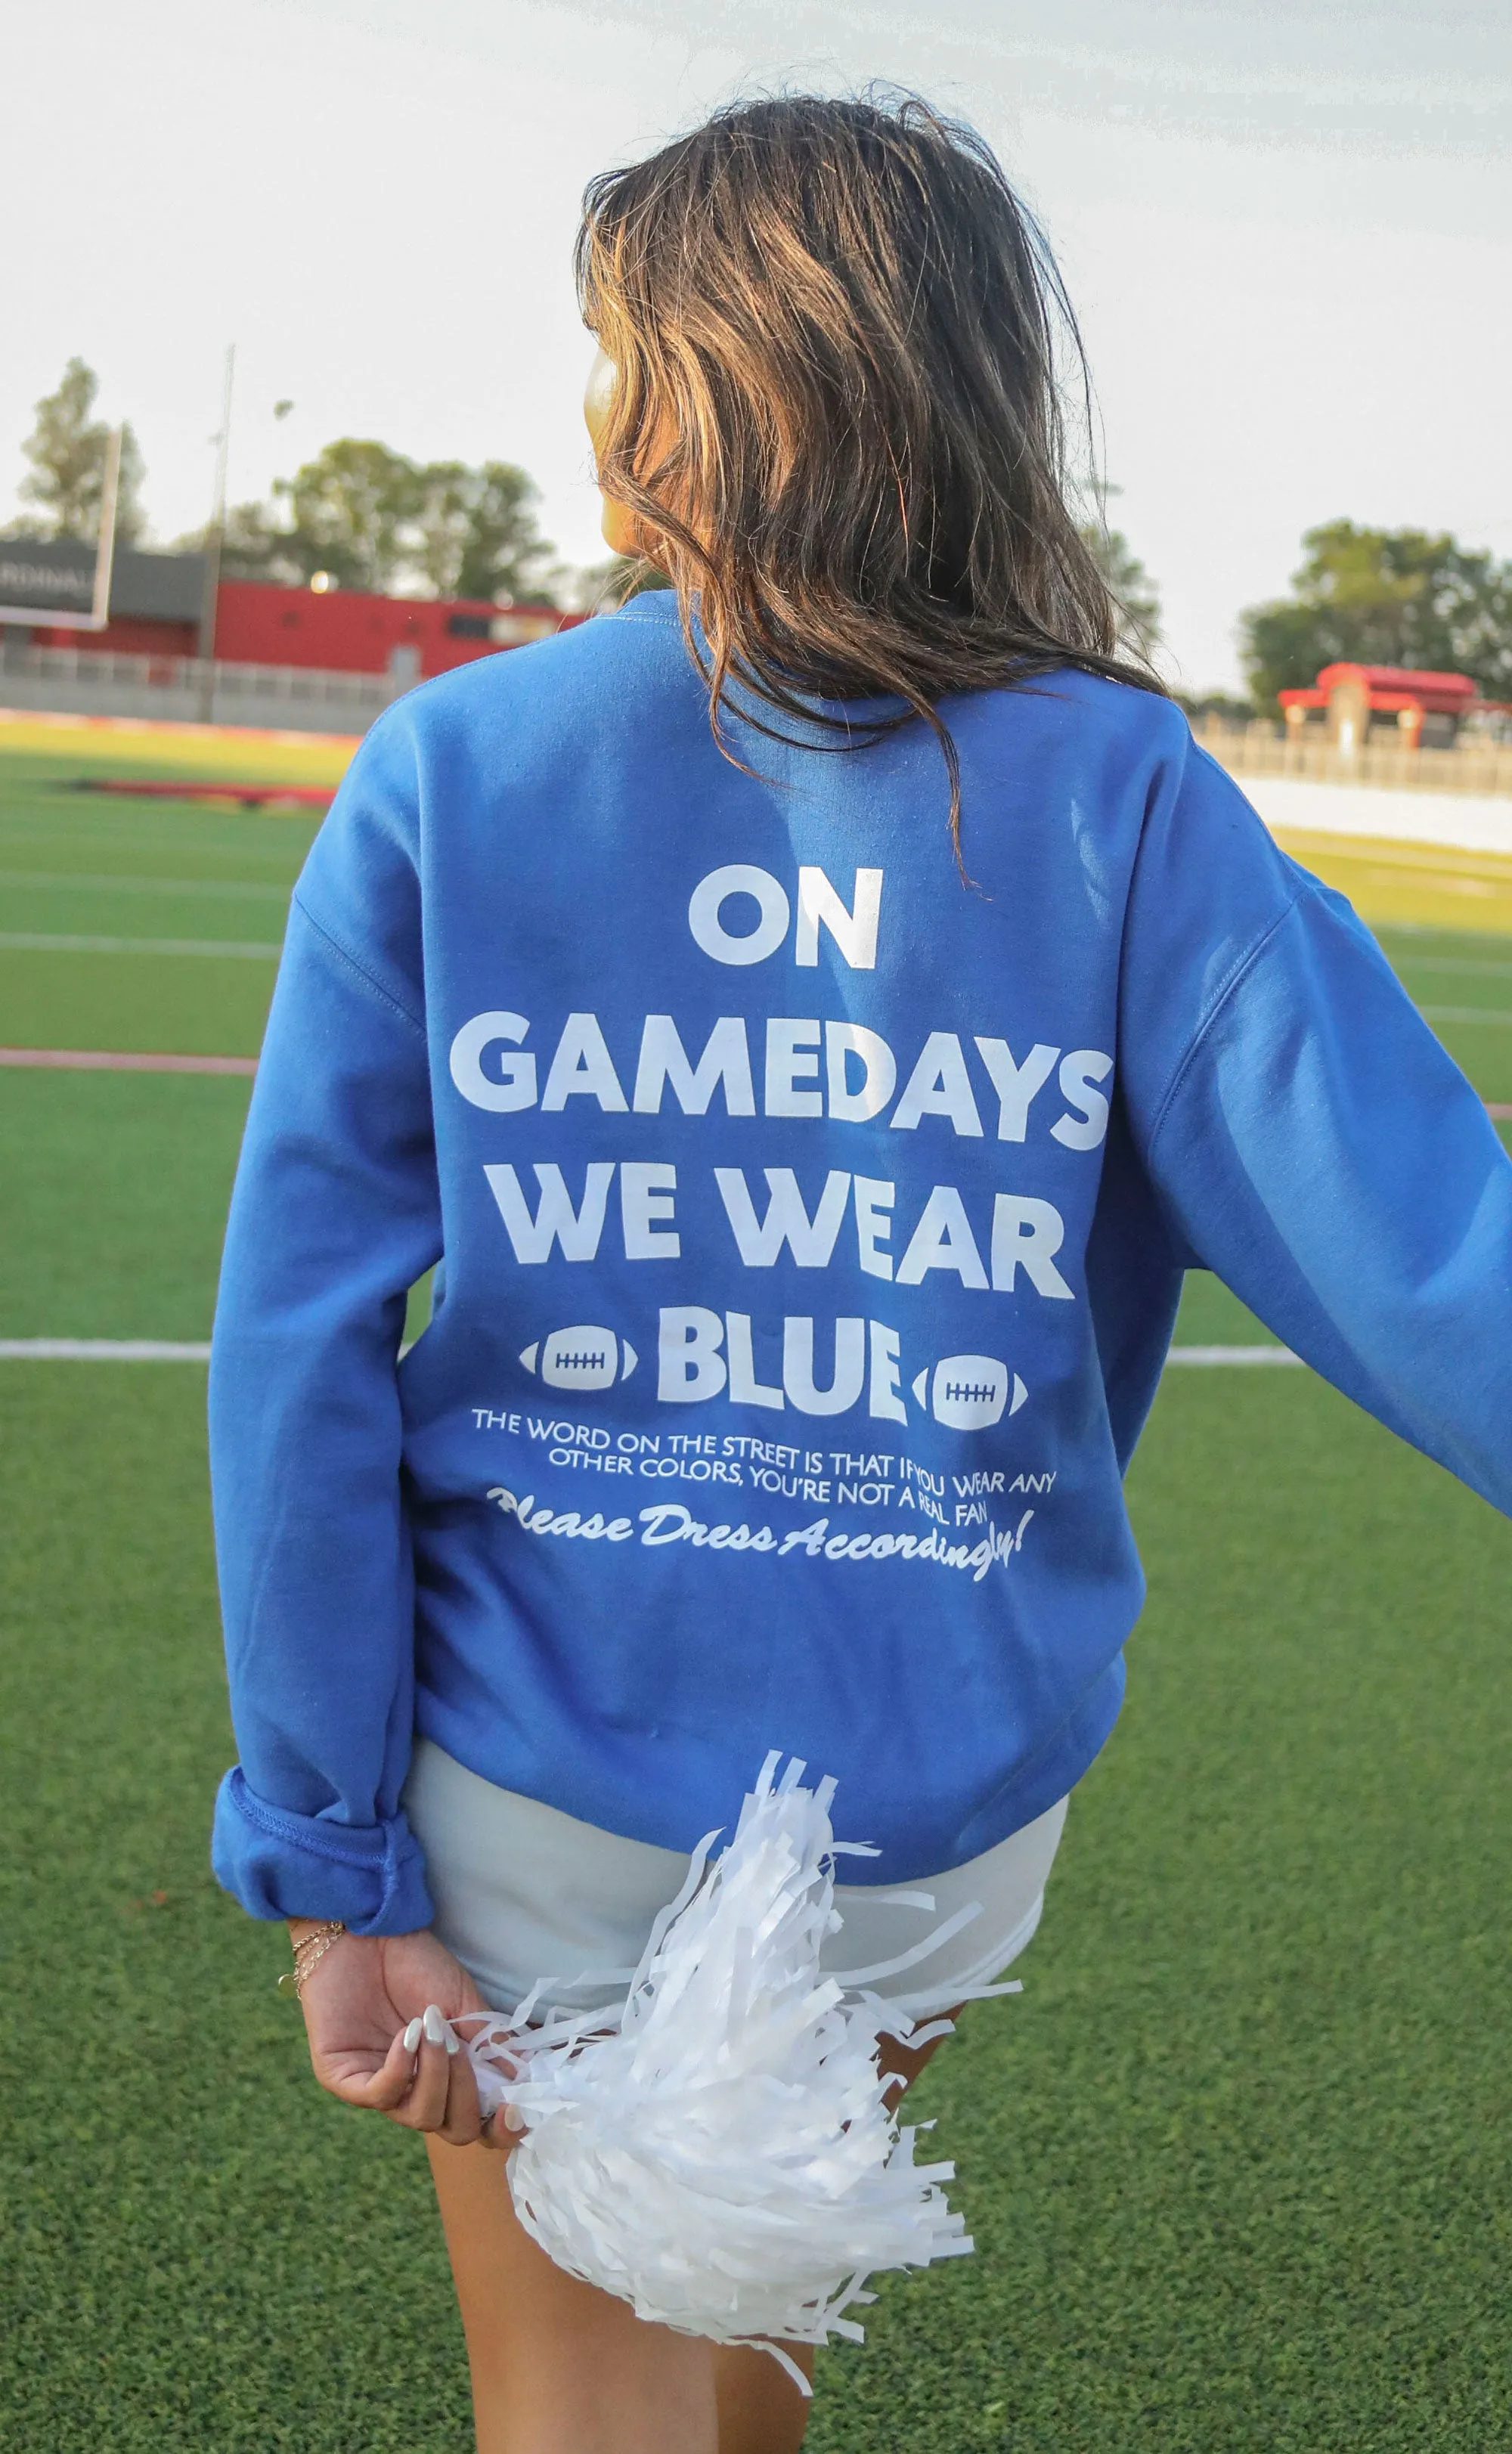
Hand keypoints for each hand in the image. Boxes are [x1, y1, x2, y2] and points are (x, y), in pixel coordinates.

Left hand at [291, 1923, 503, 2148]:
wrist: (366, 1932)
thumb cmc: (415, 1964)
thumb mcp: (462, 2002)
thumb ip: (490, 2044)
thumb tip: (525, 2079)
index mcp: (446, 2078)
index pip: (476, 2124)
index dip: (499, 2129)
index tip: (514, 2107)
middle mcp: (414, 2092)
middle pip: (453, 2130)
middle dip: (467, 2095)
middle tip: (463, 2049)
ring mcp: (379, 2089)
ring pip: (419, 2117)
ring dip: (435, 2073)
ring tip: (435, 2028)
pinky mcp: (343, 2080)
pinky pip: (379, 2096)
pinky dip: (401, 2068)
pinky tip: (408, 2034)